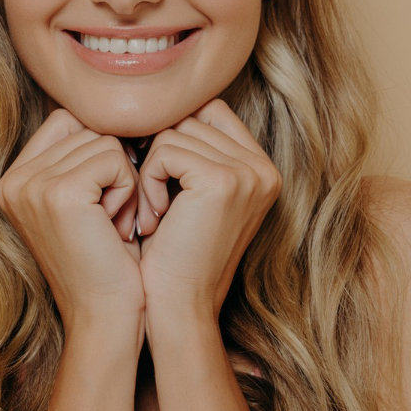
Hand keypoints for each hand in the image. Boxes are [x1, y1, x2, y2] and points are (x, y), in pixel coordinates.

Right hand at [0, 108, 145, 338]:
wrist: (107, 318)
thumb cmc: (108, 263)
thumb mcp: (86, 202)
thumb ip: (81, 156)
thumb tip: (114, 106)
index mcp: (13, 180)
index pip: (67, 121)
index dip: (101, 149)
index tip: (107, 198)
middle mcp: (13, 180)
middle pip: (85, 126)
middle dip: (113, 167)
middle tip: (111, 218)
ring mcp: (31, 185)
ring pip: (104, 140)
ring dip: (124, 181)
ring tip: (113, 224)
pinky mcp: (58, 193)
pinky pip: (114, 158)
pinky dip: (129, 189)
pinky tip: (118, 224)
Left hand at [133, 100, 282, 325]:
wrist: (177, 307)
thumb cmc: (173, 255)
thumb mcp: (189, 195)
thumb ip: (190, 149)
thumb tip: (156, 102)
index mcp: (261, 169)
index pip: (208, 112)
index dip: (173, 135)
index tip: (155, 177)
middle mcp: (263, 168)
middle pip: (192, 117)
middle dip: (160, 154)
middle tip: (153, 203)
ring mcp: (248, 173)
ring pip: (175, 131)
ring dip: (150, 170)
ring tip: (155, 214)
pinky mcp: (223, 180)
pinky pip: (165, 149)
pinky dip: (148, 181)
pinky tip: (154, 217)